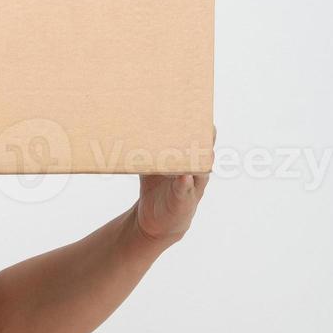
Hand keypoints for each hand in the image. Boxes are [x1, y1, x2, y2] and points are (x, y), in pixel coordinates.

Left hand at [134, 125, 214, 245]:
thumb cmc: (155, 186)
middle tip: (202, 124)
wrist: (156, 220)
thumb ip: (145, 149)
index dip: (200, 127)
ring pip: (200, 170)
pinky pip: (186, 189)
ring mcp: (193, 186)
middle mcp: (195, 170)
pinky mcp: (184, 200)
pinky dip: (185, 183)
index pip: (200, 140)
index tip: (197, 112)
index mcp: (189, 159)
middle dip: (204, 138)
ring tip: (194, 148)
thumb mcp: (150, 165)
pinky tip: (184, 176)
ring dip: (197, 159)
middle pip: (204, 151)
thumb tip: (128, 127)